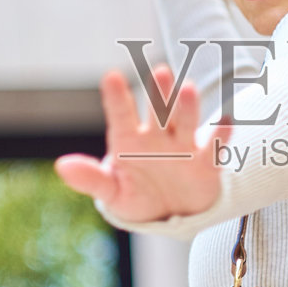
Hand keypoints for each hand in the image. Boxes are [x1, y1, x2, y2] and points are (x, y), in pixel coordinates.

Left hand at [55, 63, 231, 222]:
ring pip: (186, 122)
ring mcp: (183, 146)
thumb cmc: (134, 197)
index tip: (111, 77)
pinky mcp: (206, 163)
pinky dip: (220, 135)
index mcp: (129, 140)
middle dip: (160, 93)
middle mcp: (157, 136)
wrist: (169, 214)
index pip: (121, 114)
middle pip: (158, 111)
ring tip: (189, 89)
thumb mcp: (111, 191)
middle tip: (161, 72)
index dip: (116, 97)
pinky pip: (214, 147)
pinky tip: (225, 121)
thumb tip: (62, 166)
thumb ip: (91, 179)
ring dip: (187, 107)